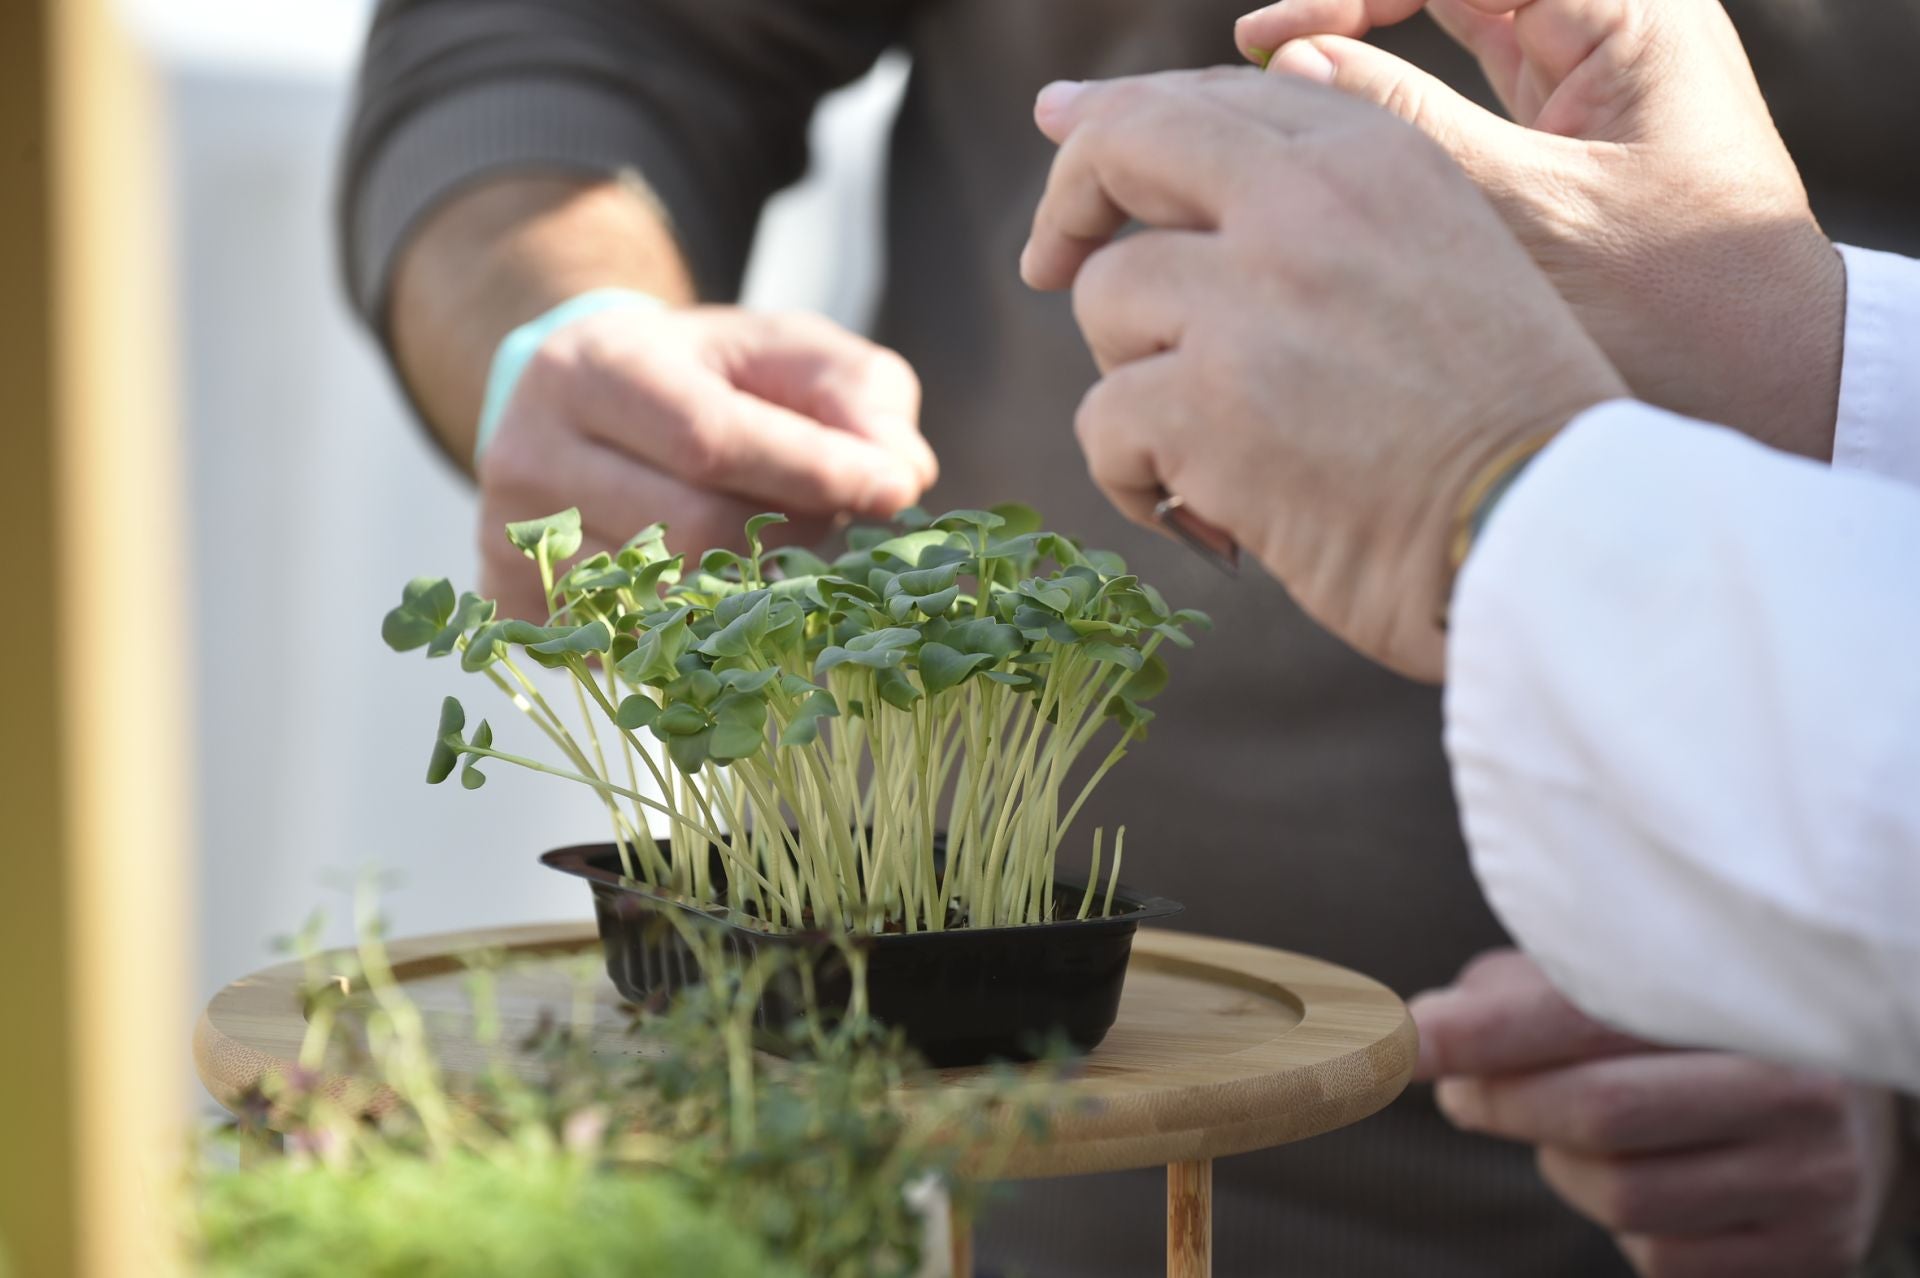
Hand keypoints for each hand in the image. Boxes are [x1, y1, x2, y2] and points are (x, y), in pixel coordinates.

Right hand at [478, 306, 936, 618]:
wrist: (586, 402)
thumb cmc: (705, 377)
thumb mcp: (784, 352)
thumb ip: (855, 394)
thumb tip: (901, 471)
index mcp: (592, 367)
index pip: (709, 438)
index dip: (812, 472)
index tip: (894, 491)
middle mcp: (528, 451)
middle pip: (693, 531)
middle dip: (790, 536)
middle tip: (833, 523)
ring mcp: (511, 539)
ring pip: (666, 602)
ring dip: (754, 592)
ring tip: (780, 553)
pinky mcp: (515, 606)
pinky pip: (633, 646)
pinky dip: (703, 632)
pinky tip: (727, 594)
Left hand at [1021, 69, 1624, 679]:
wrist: (1557, 538)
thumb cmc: (1499, 422)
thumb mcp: (1437, 258)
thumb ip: (1317, 208)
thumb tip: (1178, 169)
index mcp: (1372, 158)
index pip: (1202, 101)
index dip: (1119, 134)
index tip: (1082, 184)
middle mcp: (1305, 206)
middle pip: (1120, 147)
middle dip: (1067, 203)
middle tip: (1047, 262)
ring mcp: (1250, 304)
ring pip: (1102, 299)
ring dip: (1131, 376)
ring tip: (1206, 444)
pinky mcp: (1209, 409)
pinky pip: (1101, 421)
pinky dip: (1133, 479)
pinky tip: (1205, 518)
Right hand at [1234, 0, 1846, 459]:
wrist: (1774, 383)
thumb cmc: (1681, 308)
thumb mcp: (1533, 214)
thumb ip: (1412, 129)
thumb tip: (1293, 65)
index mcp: (1626, 8)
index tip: (1262, 42)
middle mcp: (1609, 20)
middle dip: (1346, 9)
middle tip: (1255, 60)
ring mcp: (1586, 71)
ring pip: (1444, 20)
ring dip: (1360, 49)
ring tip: (1275, 92)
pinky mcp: (1564, 125)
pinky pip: (1459, 80)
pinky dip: (1392, 102)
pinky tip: (1331, 138)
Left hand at [1415, 950, 1902, 1277]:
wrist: (1857, 1115)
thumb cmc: (1699, 1033)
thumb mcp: (1626, 983)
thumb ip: (1524, 994)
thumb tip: (1424, 1029)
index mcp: (1741, 993)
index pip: (1589, 1013)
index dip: (1485, 1032)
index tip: (1405, 1042)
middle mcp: (1793, 1085)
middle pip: (1598, 1112)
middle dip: (1505, 1102)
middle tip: (1461, 1092)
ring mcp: (1807, 1178)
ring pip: (1622, 1195)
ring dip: (1565, 1166)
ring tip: (1575, 1134)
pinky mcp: (1804, 1253)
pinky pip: (1663, 1259)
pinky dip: (1626, 1228)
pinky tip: (1647, 1183)